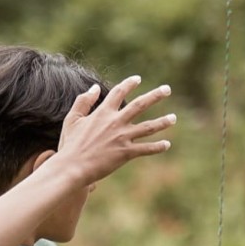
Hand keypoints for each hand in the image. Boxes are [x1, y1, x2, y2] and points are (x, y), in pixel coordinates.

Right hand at [54, 76, 174, 185]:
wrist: (72, 167)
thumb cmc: (70, 144)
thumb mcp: (72, 119)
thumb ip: (83, 101)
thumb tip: (95, 87)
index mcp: (103, 112)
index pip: (119, 92)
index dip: (129, 84)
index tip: (138, 79)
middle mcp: (116, 122)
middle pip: (140, 105)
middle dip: (155, 96)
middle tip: (167, 89)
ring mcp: (122, 137)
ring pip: (148, 127)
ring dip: (162, 122)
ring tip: (174, 118)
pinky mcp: (126, 153)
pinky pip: (146, 149)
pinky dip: (157, 147)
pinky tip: (167, 145)